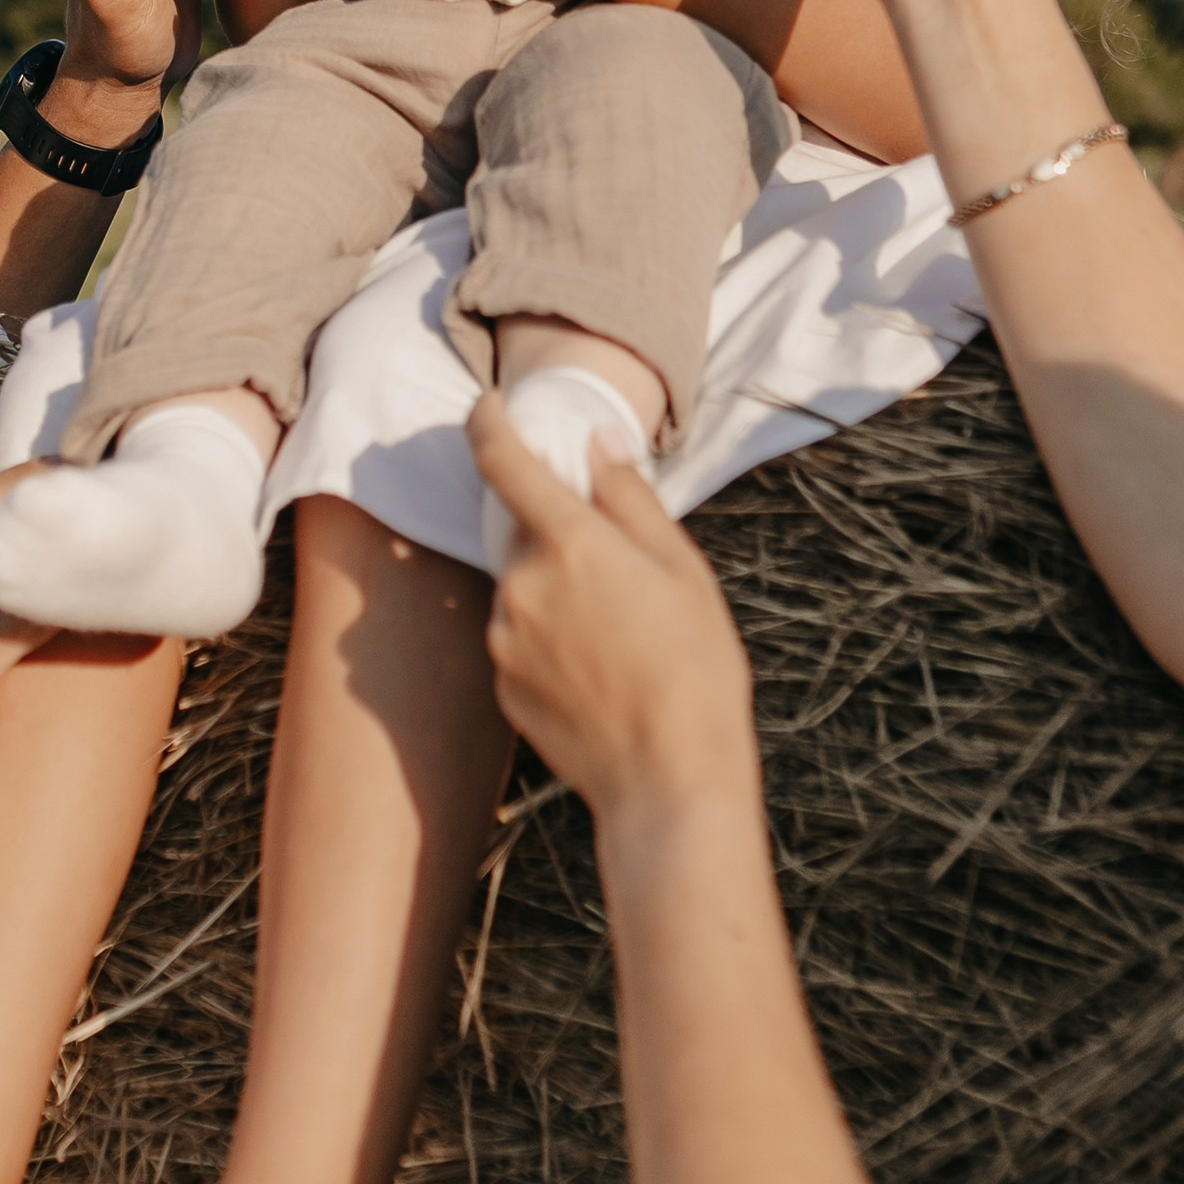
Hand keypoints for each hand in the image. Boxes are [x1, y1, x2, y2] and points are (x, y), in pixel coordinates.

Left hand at [470, 394, 759, 832]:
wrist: (670, 778)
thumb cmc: (695, 668)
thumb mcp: (682, 568)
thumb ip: (629, 497)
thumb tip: (596, 442)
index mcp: (569, 543)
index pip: (503, 460)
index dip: (488, 422)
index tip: (488, 405)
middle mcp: (521, 586)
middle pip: (523, 534)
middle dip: (560, 537)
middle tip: (620, 576)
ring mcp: (504, 640)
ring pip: (521, 590)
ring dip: (555, 592)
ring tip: (620, 637)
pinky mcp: (501, 687)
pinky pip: (519, 641)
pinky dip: (549, 640)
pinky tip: (600, 672)